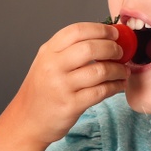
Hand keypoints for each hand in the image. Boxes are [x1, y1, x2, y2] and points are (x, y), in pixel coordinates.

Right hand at [2, 22, 128, 146]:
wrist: (27, 121)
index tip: (115, 33)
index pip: (76, 31)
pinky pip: (101, 91)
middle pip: (90, 48)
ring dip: (118, 70)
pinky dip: (115, 87)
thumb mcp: (47, 63)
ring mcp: (61, 86)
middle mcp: (53, 66)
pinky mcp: (71, 105)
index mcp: (48, 52)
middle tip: (121, 52)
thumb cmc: (42, 91)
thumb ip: (69, 51)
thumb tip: (104, 39)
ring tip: (123, 71)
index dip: (100, 29)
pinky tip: (119, 85)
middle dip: (112, 48)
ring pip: (100, 70)